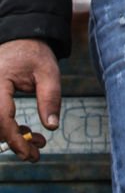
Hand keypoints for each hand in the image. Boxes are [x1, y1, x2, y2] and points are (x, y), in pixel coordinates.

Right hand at [0, 39, 59, 160]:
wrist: (23, 39)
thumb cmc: (35, 54)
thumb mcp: (48, 72)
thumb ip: (50, 98)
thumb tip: (52, 127)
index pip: (1, 117)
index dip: (15, 139)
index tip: (31, 154)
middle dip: (15, 142)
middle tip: (37, 153)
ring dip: (12, 137)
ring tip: (37, 142)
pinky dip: (9, 129)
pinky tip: (27, 132)